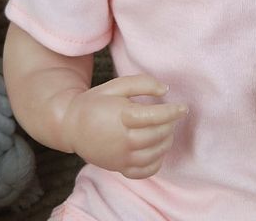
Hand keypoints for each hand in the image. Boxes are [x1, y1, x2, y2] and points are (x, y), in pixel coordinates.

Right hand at [63, 74, 188, 178]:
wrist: (71, 126)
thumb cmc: (96, 102)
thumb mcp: (117, 85)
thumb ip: (142, 83)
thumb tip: (166, 90)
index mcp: (122, 116)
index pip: (156, 116)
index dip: (173, 111)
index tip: (184, 107)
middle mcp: (123, 140)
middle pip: (158, 135)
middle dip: (171, 125)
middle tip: (173, 116)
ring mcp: (121, 157)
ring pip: (155, 154)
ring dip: (167, 141)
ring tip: (166, 129)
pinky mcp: (119, 168)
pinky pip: (145, 171)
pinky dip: (157, 162)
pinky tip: (158, 149)